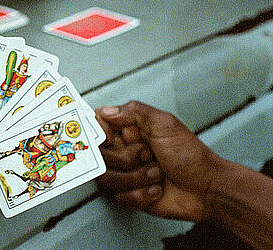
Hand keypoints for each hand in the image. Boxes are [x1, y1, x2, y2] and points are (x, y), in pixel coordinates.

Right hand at [95, 101, 226, 221]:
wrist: (208, 190)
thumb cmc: (191, 155)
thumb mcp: (164, 124)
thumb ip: (133, 111)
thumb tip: (106, 111)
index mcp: (131, 130)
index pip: (98, 124)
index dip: (99, 132)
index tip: (110, 139)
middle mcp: (126, 150)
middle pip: (101, 155)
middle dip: (127, 159)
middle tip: (149, 156)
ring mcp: (127, 173)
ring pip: (108, 177)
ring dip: (136, 178)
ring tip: (156, 175)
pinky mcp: (131, 194)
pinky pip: (120, 196)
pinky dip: (141, 194)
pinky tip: (157, 189)